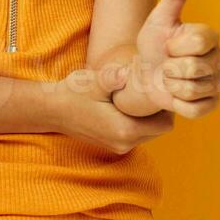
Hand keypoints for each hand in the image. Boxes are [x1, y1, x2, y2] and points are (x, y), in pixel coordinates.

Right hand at [52, 67, 173, 154]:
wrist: (51, 110)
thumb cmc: (73, 94)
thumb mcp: (93, 82)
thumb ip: (112, 78)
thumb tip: (126, 73)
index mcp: (124, 130)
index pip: (164, 124)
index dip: (168, 106)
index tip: (162, 87)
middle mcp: (124, 143)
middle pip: (159, 129)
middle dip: (161, 110)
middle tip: (155, 88)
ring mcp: (118, 146)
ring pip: (149, 132)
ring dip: (150, 116)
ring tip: (143, 94)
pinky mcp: (113, 143)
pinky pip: (137, 133)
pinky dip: (139, 120)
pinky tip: (130, 103)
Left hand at [130, 0, 219, 118]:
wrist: (146, 73)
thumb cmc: (154, 44)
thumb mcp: (159, 18)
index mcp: (210, 36)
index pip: (198, 43)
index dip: (174, 46)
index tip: (168, 45)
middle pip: (194, 68)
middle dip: (170, 68)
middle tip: (166, 64)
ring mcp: (218, 83)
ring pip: (192, 90)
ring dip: (171, 86)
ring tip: (169, 78)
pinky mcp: (211, 104)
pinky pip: (194, 109)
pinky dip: (177, 103)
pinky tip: (174, 94)